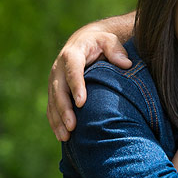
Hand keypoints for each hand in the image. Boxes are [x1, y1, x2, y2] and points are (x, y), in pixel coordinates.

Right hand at [47, 24, 131, 140]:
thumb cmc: (99, 43)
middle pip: (59, 90)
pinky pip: (51, 108)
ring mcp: (54, 80)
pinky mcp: (53, 90)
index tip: (81, 103)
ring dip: (58, 120)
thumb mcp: (109, 40)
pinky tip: (61, 136)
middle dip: (64, 109)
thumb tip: (126, 64)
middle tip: (72, 126)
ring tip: (66, 137)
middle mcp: (59, 68)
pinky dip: (55, 122)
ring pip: (53, 102)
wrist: (82, 42)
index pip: (73, 71)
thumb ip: (116, 50)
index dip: (76, 86)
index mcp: (72, 54)